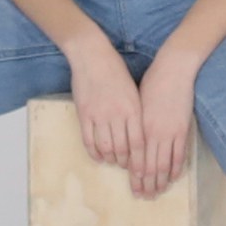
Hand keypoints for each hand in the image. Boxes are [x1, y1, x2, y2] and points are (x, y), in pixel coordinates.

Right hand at [68, 41, 141, 172]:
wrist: (92, 56)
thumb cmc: (116, 71)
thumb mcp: (134, 91)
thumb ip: (136, 113)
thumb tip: (140, 135)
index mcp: (133, 108)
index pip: (139, 142)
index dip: (140, 160)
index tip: (141, 170)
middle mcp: (117, 114)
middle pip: (123, 149)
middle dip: (126, 163)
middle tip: (127, 167)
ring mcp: (99, 115)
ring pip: (106, 147)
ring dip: (110, 159)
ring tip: (113, 161)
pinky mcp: (84, 114)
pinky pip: (89, 140)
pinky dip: (94, 153)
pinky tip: (98, 157)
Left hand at [128, 52, 201, 199]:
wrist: (173, 69)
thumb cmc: (152, 82)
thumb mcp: (136, 103)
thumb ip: (135, 124)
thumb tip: (131, 141)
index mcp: (138, 127)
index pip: (136, 159)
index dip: (135, 176)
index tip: (134, 188)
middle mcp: (152, 133)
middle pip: (148, 165)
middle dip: (146, 183)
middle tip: (144, 197)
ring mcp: (169, 132)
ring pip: (163, 164)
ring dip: (160, 180)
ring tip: (157, 192)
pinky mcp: (182, 129)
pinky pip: (179, 154)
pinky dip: (176, 168)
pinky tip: (173, 177)